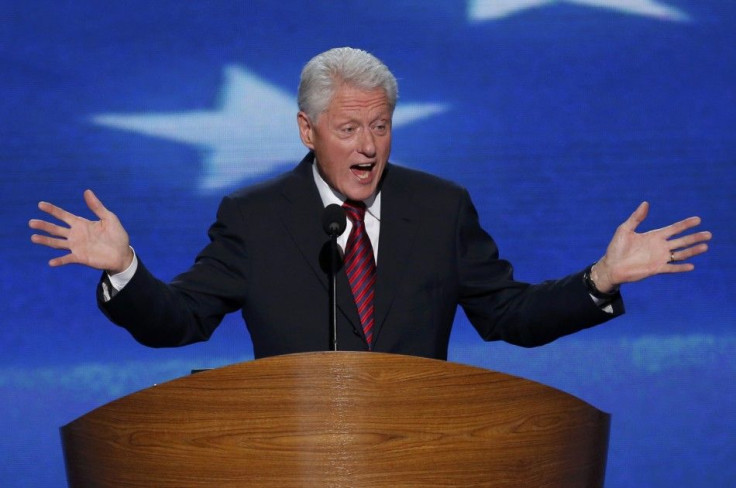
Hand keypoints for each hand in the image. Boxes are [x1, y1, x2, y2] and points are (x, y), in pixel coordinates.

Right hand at [29, 189, 132, 273]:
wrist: (123, 254)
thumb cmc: (117, 235)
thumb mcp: (109, 218)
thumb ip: (97, 207)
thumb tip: (87, 191)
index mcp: (81, 224)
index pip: (63, 215)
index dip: (52, 210)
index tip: (40, 204)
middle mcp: (75, 235)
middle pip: (56, 229)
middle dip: (44, 225)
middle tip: (31, 222)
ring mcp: (76, 246)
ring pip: (57, 243)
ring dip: (45, 241)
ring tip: (33, 238)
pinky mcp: (80, 258)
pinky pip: (67, 259)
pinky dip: (59, 261)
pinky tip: (51, 262)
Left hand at [591, 202, 711, 292]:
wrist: (611, 266)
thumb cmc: (616, 248)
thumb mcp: (625, 229)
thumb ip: (636, 218)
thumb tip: (646, 203)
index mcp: (654, 236)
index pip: (674, 229)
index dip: (685, 224)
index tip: (698, 220)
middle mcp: (660, 247)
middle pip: (681, 241)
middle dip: (694, 237)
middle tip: (709, 234)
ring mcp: (659, 258)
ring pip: (680, 254)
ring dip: (692, 251)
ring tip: (705, 246)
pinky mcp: (656, 269)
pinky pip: (671, 268)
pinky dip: (680, 267)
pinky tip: (691, 266)